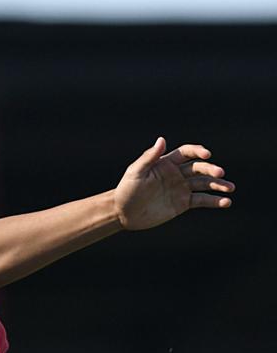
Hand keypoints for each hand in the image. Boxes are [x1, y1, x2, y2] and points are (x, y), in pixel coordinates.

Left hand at [115, 137, 234, 230]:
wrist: (122, 213)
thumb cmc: (126, 190)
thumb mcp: (135, 172)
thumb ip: (149, 157)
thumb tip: (162, 139)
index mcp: (166, 163)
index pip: (187, 153)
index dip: (198, 151)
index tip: (206, 155)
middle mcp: (176, 174)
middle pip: (199, 168)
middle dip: (211, 170)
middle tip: (220, 174)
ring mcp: (181, 188)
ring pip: (204, 183)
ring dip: (218, 185)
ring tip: (230, 188)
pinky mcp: (182, 203)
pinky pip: (201, 200)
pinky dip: (214, 201)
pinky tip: (225, 202)